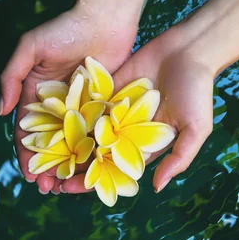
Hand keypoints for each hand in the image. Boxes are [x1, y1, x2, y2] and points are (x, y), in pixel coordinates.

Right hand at [0, 1, 135, 193]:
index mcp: (38, 95)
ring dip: (70, 166)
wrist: (106, 17)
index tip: (29, 174)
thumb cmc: (66, 28)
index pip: (28, 132)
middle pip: (51, 143)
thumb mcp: (30, 47)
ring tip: (69, 187)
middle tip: (48, 188)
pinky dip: (95, 151)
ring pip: (74, 143)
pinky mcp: (106, 106)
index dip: (26, 154)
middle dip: (47, 167)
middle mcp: (59, 106)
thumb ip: (12, 76)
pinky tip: (94, 170)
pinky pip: (98, 133)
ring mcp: (84, 108)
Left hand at [61, 26, 214, 193]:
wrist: (190, 50)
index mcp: (145, 145)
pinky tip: (46, 120)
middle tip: (46, 176)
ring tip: (40, 154)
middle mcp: (126, 130)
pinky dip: (67, 111)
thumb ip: (179, 158)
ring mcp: (115, 109)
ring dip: (65, 141)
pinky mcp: (107, 87)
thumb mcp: (196, 129)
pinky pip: (85, 102)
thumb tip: (157, 188)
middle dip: (72, 165)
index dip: (92, 180)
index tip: (69, 189)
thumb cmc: (198, 91)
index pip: (113, 168)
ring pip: (85, 129)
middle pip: (94, 153)